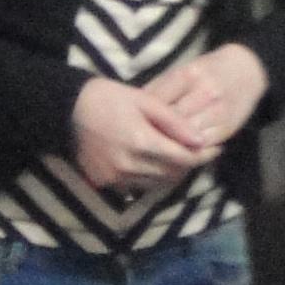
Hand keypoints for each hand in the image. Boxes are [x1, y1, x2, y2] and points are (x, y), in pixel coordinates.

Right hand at [70, 77, 213, 195]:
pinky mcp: (103, 183)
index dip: (203, 155)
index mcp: (140, 142)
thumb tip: (201, 140)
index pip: (183, 158)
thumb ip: (174, 122)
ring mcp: (114, 177)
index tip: (217, 147)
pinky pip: (136, 186)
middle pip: (172, 173)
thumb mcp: (146, 101)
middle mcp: (128, 165)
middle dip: (189, 164)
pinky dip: (149, 177)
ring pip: (156, 183)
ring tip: (178, 157)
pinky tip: (153, 163)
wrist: (66, 109)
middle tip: (200, 151)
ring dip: (171, 172)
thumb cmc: (109, 98)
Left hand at [139, 44, 268, 158]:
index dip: (140, 117)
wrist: (247, 70)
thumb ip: (159, 89)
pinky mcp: (227, 128)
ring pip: (186, 138)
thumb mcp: (182, 71)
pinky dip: (187, 154)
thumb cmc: (208, 70)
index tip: (127, 128)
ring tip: (151, 156)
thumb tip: (132, 110)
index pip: (158, 101)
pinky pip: (202, 148)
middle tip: (135, 147)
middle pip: (171, 122)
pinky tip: (175, 158)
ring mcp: (218, 112)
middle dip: (152, 135)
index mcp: (188, 75)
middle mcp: (204, 93)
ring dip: (169, 148)